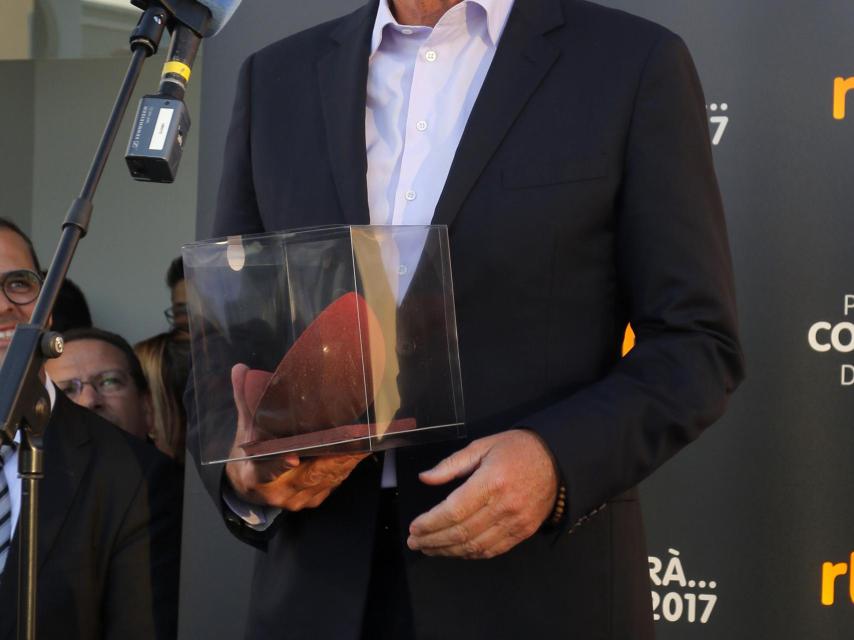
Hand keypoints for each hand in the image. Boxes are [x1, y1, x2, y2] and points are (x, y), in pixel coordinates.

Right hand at [225, 364, 366, 510]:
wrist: (249, 488)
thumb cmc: (249, 456)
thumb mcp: (244, 430)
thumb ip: (245, 401)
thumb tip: (240, 369)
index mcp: (254, 476)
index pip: (265, 471)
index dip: (279, 465)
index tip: (292, 456)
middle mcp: (278, 492)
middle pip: (308, 475)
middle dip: (332, 457)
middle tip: (352, 438)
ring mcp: (297, 499)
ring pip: (326, 479)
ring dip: (345, 461)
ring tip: (362, 440)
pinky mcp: (314, 498)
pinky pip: (333, 482)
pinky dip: (346, 466)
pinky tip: (358, 450)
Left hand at [407, 430, 558, 558]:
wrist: (557, 460)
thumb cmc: (517, 449)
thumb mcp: (482, 446)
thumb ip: (452, 464)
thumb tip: (425, 478)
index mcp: (491, 481)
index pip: (454, 511)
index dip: (430, 523)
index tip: (414, 528)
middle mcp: (504, 506)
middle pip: (461, 532)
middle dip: (433, 540)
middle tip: (414, 542)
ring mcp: (516, 522)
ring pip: (475, 546)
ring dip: (448, 551)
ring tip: (429, 548)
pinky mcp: (523, 532)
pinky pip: (492, 550)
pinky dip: (470, 554)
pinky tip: (455, 550)